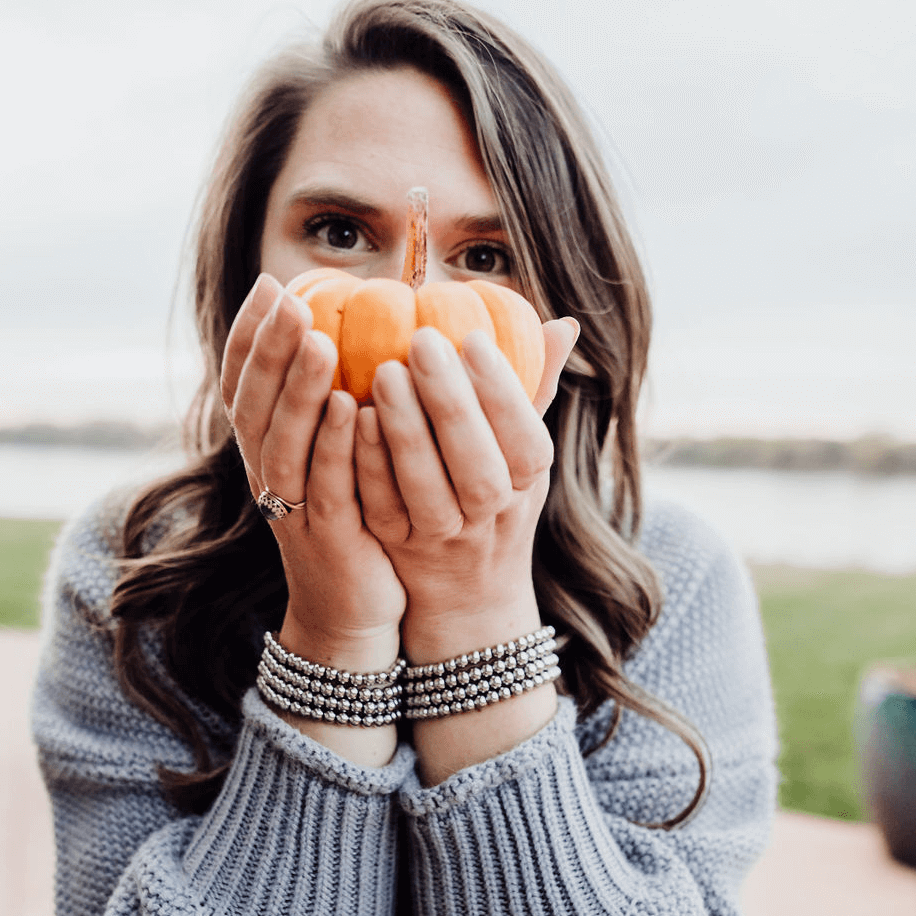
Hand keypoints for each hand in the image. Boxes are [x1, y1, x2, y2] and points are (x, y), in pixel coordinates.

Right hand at [221, 274, 405, 675]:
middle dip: (269, 347)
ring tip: (317, 340)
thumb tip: (355, 330)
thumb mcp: (335, 458)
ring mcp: (292, 508)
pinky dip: (331, 445)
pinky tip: (347, 407)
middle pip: (253, 403)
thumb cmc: (354, 521)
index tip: (270, 284)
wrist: (353, 613)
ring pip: (283, 441)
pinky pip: (324, 485)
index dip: (248, 334)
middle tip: (290, 299)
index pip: (241, 383)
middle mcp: (267, 474)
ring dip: (296, 388)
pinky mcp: (325, 536)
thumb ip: (335, 400)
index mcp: (265, 450)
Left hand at [355, 317, 578, 663]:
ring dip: (406, 433)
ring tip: (383, 373)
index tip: (473, 337)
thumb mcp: (524, 452)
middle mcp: (490, 514)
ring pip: (428, 490)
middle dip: (451, 404)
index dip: (501, 391)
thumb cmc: (496, 497)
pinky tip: (353, 417)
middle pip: (478, 467)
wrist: (468, 592)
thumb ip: (535, 388)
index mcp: (527, 480)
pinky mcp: (397, 546)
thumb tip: (562, 324)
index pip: (524, 437)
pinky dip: (370, 464)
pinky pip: (382, 507)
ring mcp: (443, 535)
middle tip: (421, 341)